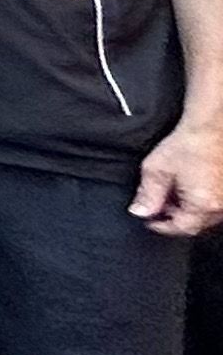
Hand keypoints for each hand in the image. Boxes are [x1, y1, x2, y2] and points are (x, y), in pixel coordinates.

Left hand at [133, 122, 222, 236]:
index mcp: (204, 205)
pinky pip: (215, 204)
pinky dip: (200, 200)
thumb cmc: (189, 144)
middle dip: (175, 217)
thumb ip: (148, 194)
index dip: (162, 226)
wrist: (211, 126)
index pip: (182, 228)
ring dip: (187, 209)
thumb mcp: (157, 169)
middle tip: (158, 204)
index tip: (149, 220)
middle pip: (196, 223)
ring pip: (206, 215)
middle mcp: (221, 206)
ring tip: (172, 191)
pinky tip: (188, 186)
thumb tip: (140, 212)